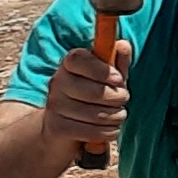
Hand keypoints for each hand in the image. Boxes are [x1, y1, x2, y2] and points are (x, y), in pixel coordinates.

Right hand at [38, 40, 127, 160]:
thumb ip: (117, 62)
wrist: (64, 127)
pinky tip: (110, 129)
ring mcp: (54, 106)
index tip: (118, 79)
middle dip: (119, 98)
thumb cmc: (92, 96)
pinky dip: (108, 132)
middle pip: (95, 92)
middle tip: (122, 99)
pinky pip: (92, 131)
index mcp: (69, 64)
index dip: (102, 70)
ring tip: (117, 115)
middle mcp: (57, 83)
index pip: (79, 60)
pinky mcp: (56, 128)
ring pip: (97, 114)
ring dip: (117, 117)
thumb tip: (122, 45)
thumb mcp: (108, 78)